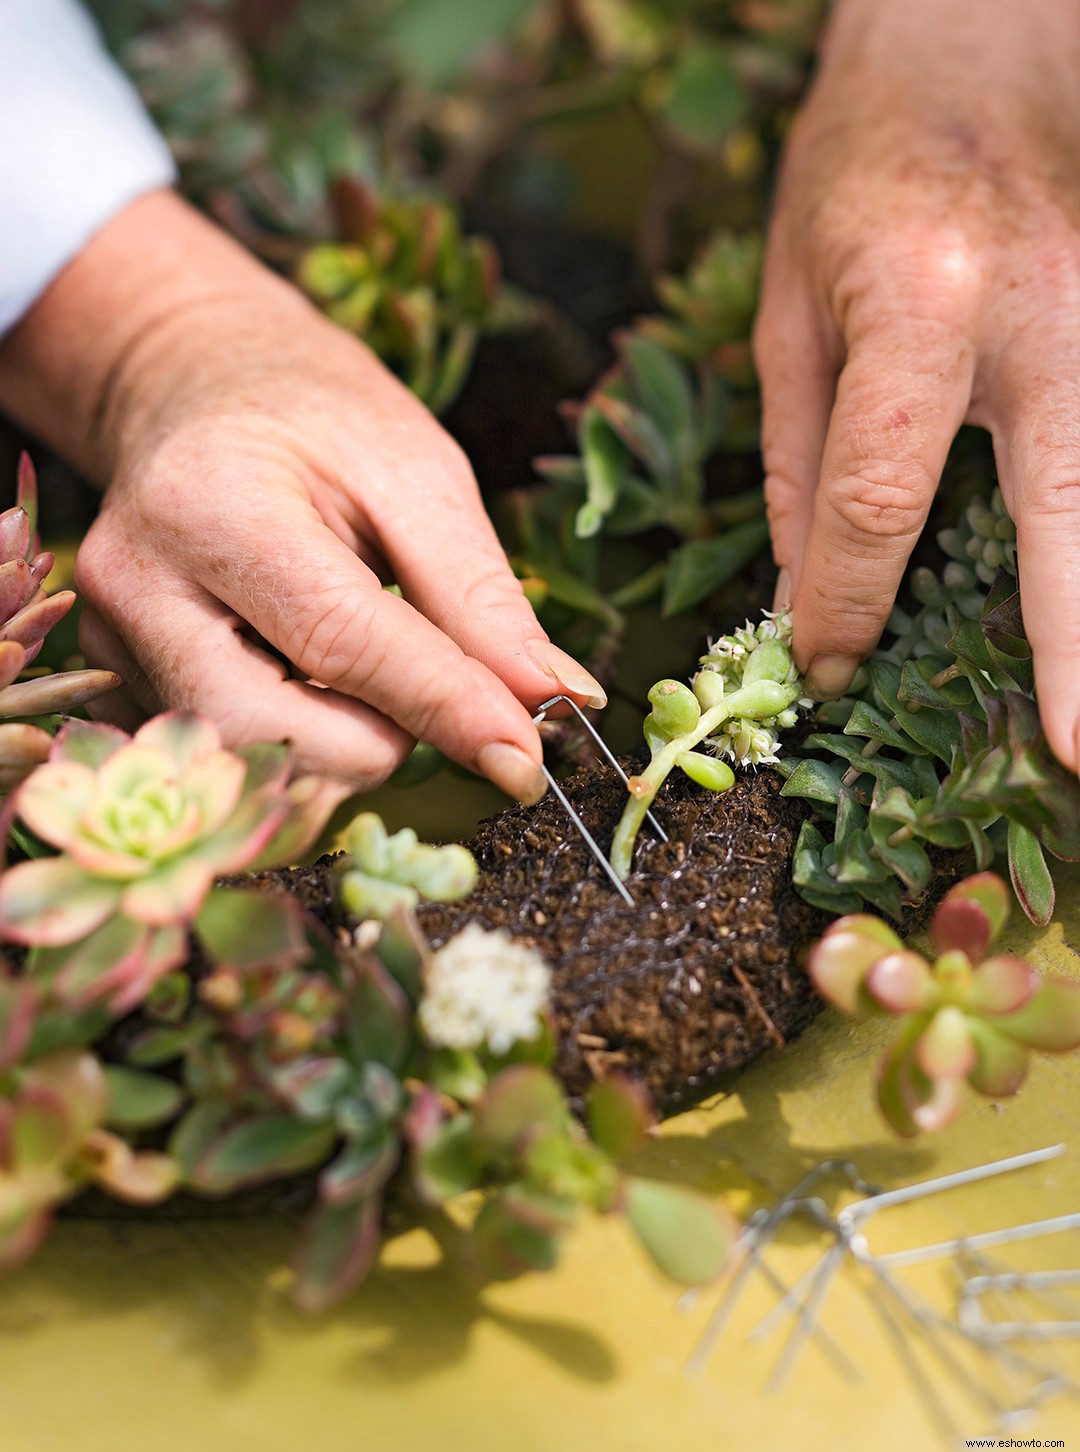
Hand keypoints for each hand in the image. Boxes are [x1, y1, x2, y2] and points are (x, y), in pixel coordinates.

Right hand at [0, 191, 605, 796]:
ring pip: (252, 762)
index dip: (441, 709)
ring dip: (344, 746)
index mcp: (212, 507)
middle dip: (381, 743)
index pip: (339, 642)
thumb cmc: (313, 419)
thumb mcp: (417, 473)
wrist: (195, 391)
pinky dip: (302, 742)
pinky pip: (231, 758)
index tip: (525, 761)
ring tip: (368, 663)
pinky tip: (309, 676)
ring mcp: (115, 646)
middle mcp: (138, 590)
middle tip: (437, 690)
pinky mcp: (123, 685)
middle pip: (271, 735)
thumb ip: (478, 595)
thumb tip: (552, 699)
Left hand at [753, 0, 1079, 768]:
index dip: (846, 600)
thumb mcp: (789, 299)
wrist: (978, 35)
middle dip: (1070, 644)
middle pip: (1066, 509)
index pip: (880, 499)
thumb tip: (804, 582)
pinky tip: (1075, 592)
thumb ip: (800, 449)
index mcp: (921, 303)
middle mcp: (1042, 314)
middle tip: (1074, 753)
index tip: (825, 665)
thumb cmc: (859, 163)